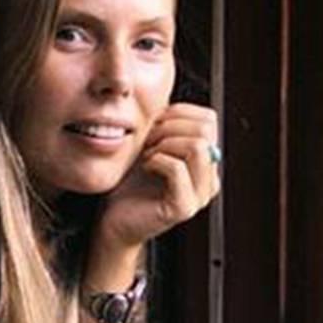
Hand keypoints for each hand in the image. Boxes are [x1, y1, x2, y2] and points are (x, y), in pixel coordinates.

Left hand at [98, 103, 220, 251]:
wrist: (113, 219)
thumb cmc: (129, 183)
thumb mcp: (150, 146)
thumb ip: (166, 127)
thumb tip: (168, 103)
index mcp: (206, 162)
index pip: (209, 119)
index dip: (178, 113)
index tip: (154, 125)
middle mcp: (209, 179)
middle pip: (206, 130)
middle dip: (170, 127)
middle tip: (148, 141)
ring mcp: (199, 195)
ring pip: (198, 147)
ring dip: (164, 144)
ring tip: (148, 154)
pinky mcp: (183, 208)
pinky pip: (177, 169)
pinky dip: (156, 160)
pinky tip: (145, 166)